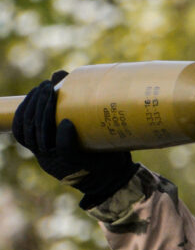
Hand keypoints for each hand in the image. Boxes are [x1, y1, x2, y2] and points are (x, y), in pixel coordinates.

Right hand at [13, 71, 137, 207]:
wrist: (117, 175)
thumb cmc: (99, 147)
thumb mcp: (82, 126)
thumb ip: (72, 105)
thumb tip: (60, 73)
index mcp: (43, 149)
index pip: (21, 129)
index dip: (24, 109)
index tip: (35, 90)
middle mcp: (47, 157)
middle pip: (30, 130)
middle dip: (36, 104)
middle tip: (46, 85)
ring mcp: (61, 162)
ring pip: (43, 138)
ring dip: (45, 114)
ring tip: (52, 93)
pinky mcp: (80, 165)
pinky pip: (65, 152)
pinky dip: (64, 137)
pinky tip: (66, 123)